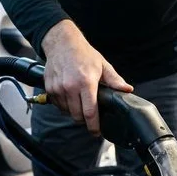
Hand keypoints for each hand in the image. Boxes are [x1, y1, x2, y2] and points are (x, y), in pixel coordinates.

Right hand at [41, 19, 132, 135]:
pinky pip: (58, 105)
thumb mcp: (102, 65)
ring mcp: (58, 88)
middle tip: (89, 116)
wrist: (62, 43)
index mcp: (86, 82)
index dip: (94, 126)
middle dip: (84, 120)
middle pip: (77, 116)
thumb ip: (114, 80)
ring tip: (80, 101)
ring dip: (74, 112)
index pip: (90, 112)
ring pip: (67, 112)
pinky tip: (70, 96)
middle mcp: (70, 87)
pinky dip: (64, 105)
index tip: (96, 132)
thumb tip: (127, 90)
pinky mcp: (49, 88)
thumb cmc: (83, 54)